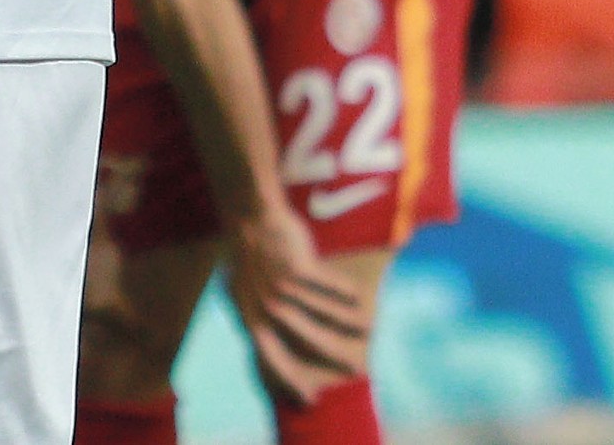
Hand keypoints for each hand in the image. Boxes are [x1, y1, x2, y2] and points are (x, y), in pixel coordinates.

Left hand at [225, 204, 371, 406]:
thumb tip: (265, 351)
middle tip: (355, 371)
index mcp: (247, 313)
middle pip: (299, 341)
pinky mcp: (296, 264)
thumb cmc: (250, 258)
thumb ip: (253, 320)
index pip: (267, 356)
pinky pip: (328, 284)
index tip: (309, 398)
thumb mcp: (241, 292)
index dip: (288, 378)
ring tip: (371, 329)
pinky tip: (359, 296)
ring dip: (350, 322)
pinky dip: (344, 292)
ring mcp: (280, 283)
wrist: (250, 215)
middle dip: (329, 357)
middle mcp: (263, 302)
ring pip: (322, 312)